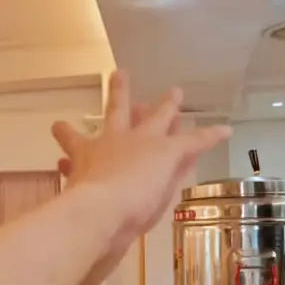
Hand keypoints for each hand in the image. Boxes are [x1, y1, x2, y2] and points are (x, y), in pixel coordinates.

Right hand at [52, 70, 230, 239]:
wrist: (101, 209)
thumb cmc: (81, 208)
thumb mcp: (71, 196)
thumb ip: (72, 187)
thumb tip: (64, 177)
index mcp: (88, 155)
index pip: (74, 142)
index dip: (66, 135)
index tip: (59, 126)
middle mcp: (114, 141)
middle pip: (117, 111)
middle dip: (118, 94)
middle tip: (119, 75)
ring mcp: (144, 143)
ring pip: (159, 117)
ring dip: (167, 105)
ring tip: (175, 92)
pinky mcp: (169, 151)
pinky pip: (194, 141)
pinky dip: (210, 136)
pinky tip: (225, 130)